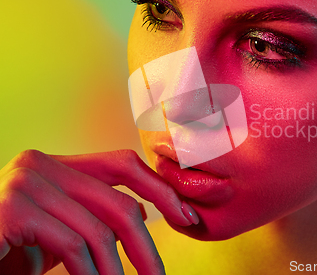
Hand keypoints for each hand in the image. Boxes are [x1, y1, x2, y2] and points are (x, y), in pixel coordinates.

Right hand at [0, 149, 196, 274]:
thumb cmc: (12, 252)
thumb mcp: (61, 230)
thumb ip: (94, 216)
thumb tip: (150, 214)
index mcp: (58, 164)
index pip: (123, 164)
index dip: (161, 189)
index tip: (187, 218)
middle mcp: (41, 164)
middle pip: (119, 203)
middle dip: (147, 246)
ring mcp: (25, 183)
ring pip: (100, 231)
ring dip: (117, 271)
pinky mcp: (11, 209)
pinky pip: (72, 246)